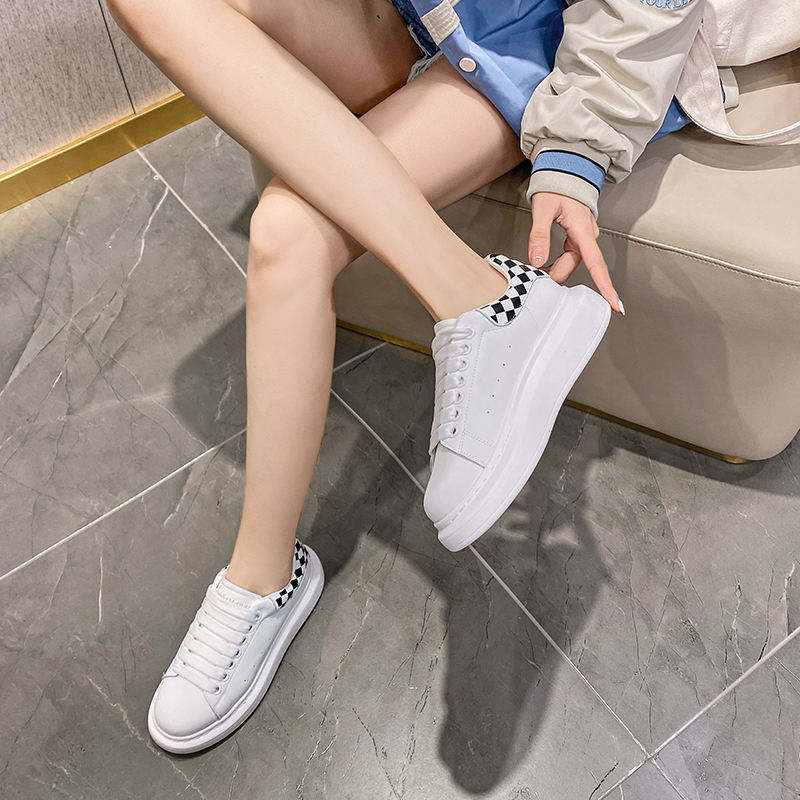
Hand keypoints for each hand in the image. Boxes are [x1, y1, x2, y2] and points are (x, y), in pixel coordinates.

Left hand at [528, 192, 623, 314]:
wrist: (565, 170)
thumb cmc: (557, 186)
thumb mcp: (543, 208)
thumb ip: (539, 235)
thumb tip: (537, 260)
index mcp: (583, 230)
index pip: (596, 263)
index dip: (605, 285)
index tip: (614, 304)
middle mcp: (588, 235)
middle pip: (577, 265)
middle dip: (557, 274)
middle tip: (536, 278)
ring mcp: (584, 236)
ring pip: (571, 261)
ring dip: (555, 269)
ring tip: (537, 270)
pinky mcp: (578, 236)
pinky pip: (569, 255)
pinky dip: (557, 262)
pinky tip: (543, 264)